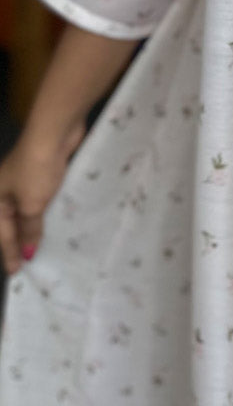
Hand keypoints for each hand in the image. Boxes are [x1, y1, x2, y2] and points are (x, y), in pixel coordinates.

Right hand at [0, 119, 86, 275]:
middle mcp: (5, 189)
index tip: (16, 272)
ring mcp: (23, 180)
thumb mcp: (32, 204)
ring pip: (25, 211)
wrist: (54, 133)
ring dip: (32, 227)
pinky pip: (38, 199)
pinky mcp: (41, 173)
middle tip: (27, 262)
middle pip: (10, 222)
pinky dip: (42, 212)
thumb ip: (30, 228)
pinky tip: (50, 222)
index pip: (3, 233)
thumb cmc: (36, 170)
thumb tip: (29, 250)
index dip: (10, 253)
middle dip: (18, 241)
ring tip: (40, 247)